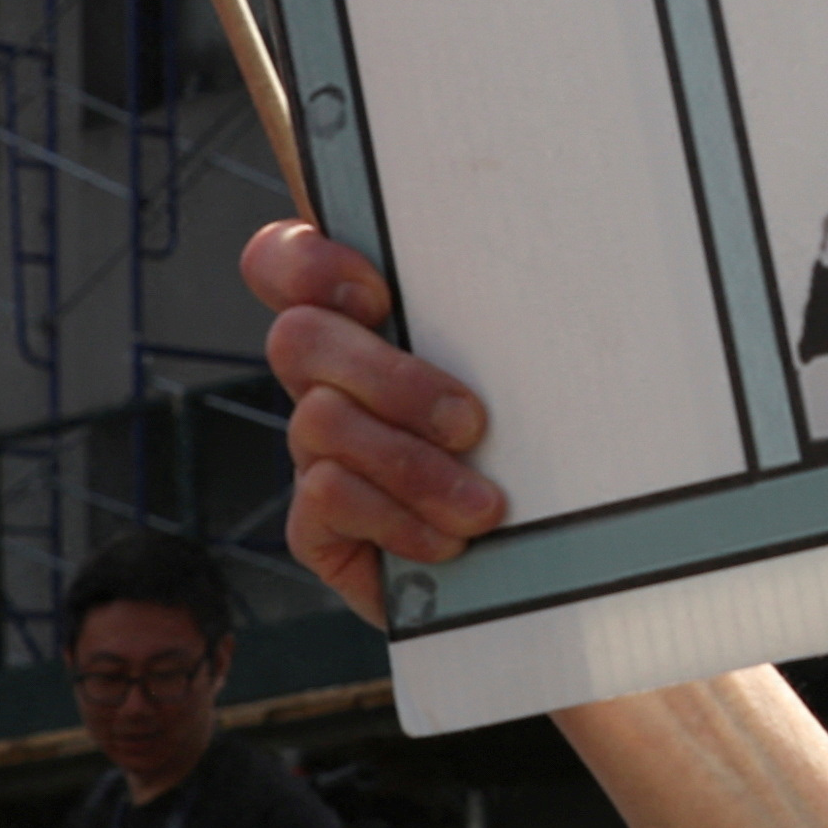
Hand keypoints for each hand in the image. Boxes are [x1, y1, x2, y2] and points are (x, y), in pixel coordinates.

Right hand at [246, 219, 503, 615]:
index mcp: (365, 325)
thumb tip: (539, 265)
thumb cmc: (530, 448)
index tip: (379, 295)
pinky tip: (449, 541)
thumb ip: (497, 325)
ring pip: (319, 422)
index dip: (309, 265)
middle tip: (470, 422)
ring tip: (483, 505)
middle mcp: (327, 381)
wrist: (532, 566)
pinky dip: (396, 518)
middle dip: (390, 379)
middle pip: (299, 338)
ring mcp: (315, 453)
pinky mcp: (317, 525)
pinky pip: (326, 499)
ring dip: (412, 466)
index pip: (287, 260)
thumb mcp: (520, 376)